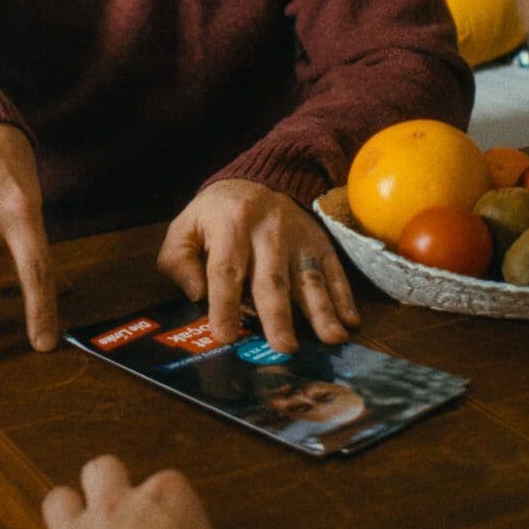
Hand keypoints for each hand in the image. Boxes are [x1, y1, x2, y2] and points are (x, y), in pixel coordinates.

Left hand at [157, 179, 359, 351]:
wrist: (256, 181)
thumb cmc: (215, 217)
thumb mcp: (184, 228)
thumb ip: (179, 261)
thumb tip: (197, 295)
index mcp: (229, 227)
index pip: (225, 270)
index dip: (224, 304)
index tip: (225, 336)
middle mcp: (267, 231)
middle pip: (272, 278)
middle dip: (278, 315)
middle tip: (284, 347)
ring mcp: (298, 237)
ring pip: (308, 276)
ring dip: (322, 309)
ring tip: (332, 338)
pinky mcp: (319, 242)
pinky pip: (333, 269)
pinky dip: (344, 296)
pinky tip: (349, 321)